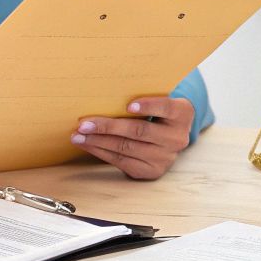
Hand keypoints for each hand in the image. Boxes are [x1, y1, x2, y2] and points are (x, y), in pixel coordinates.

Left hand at [70, 96, 194, 179]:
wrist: (170, 137)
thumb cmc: (157, 112)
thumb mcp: (159, 100)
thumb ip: (143, 95)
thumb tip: (105, 89)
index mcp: (182, 114)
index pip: (166, 107)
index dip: (148, 106)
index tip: (128, 105)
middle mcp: (176, 138)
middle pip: (139, 131)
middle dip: (108, 126)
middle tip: (84, 123)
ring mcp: (165, 157)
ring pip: (127, 148)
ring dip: (98, 141)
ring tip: (78, 135)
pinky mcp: (151, 171)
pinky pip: (122, 162)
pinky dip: (101, 152)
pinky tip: (87, 145)